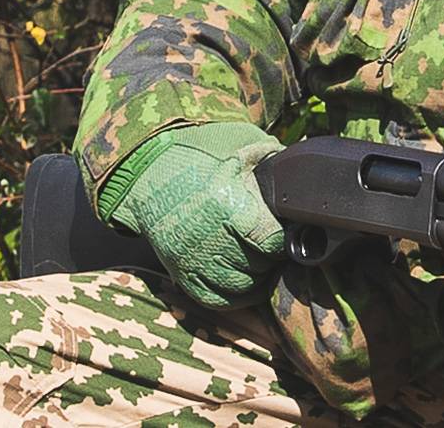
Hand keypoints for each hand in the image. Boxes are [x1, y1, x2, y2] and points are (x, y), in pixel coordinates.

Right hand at [102, 122, 285, 308]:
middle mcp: (208, 236)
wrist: (147, 167)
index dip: (281, 238)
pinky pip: (215, 299)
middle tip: (272, 245)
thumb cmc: (197, 153)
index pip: (270, 240)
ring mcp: (191, 257)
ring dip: (257, 278)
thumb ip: (269, 160)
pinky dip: (236, 297)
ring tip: (262, 262)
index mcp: (226, 204)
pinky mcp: (180, 270)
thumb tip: (296, 174)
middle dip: (271, 257)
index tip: (282, 230)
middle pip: (258, 266)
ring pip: (240, 286)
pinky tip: (246, 283)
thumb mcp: (238, 146)